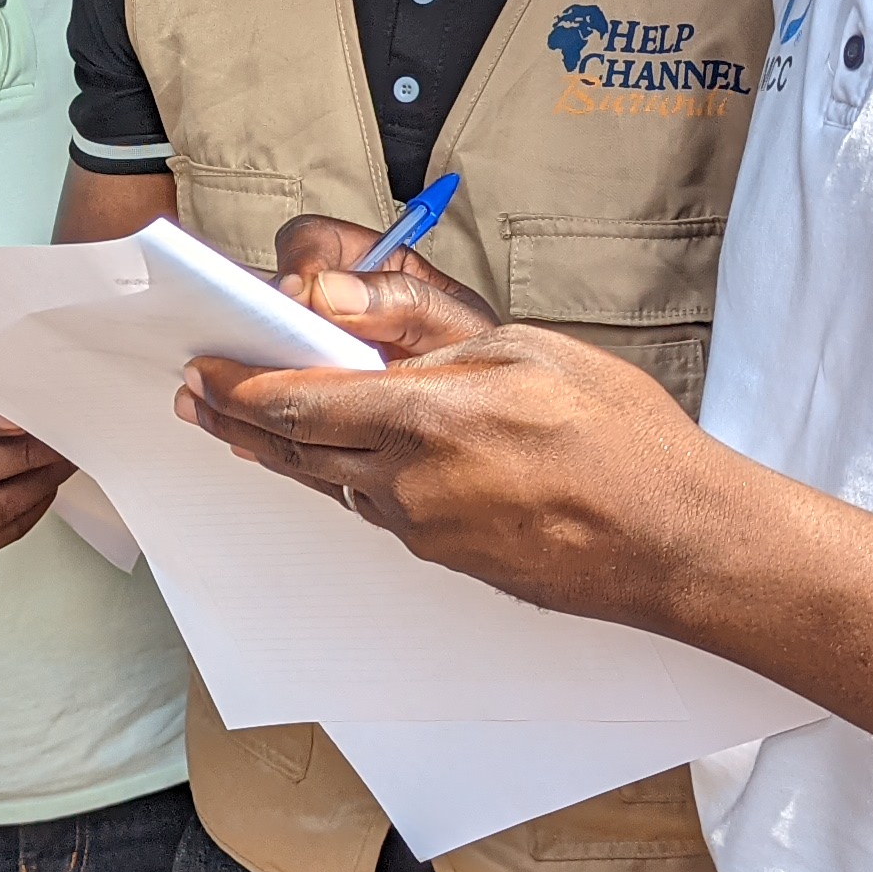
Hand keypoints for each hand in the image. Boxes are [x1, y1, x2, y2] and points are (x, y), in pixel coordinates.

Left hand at [175, 213, 734, 630]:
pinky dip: (345, 481)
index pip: (298, 402)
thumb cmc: (620, 435)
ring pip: (332, 485)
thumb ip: (424, 328)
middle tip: (197, 398)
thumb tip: (342, 311)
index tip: (204, 369)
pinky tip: (342, 465)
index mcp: (424, 418)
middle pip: (295, 451)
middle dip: (238, 421)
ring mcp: (424, 531)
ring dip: (286, 454)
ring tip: (250, 428)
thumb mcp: (523, 346)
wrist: (675, 541)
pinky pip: (377, 512)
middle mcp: (408, 484)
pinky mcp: (446, 560)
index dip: (240, 386)